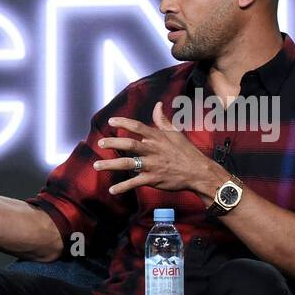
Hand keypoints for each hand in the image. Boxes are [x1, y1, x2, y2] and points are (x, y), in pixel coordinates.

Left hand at [95, 102, 223, 199]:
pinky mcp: (153, 179)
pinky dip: (123, 187)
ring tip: (97, 165)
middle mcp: (153, 150)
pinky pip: (134, 183)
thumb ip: (162, 120)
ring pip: (128, 164)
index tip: (111, 121)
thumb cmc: (186, 152)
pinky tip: (112, 190)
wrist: (198, 172)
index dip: (123, 123)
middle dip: (113, 143)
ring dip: (110, 165)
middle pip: (129, 144)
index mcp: (157, 137)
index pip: (138, 127)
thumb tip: (158, 104)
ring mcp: (152, 165)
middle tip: (100, 142)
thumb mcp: (176, 133)